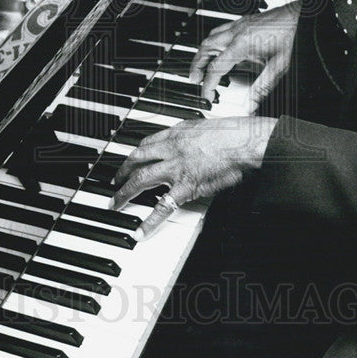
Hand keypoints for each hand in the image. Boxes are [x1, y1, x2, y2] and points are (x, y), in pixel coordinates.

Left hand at [111, 116, 276, 238]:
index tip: (133, 159)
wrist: (242, 141)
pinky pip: (163, 206)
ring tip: (115, 203)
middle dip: (123, 171)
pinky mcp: (185, 187)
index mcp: (176, 133)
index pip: (148, 143)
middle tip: (115, 181)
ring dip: (125, 192)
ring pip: (141, 179)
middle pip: (137, 159)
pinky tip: (140, 231)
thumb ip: (193, 135)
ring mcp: (175, 168)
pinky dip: (150, 221)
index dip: (137, 153)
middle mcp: (171, 149)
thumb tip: (192, 141)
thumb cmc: (232, 134)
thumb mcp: (206, 127)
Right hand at [188, 1, 301, 106]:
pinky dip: (214, 40)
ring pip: (211, 36)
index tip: (207, 96)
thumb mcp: (279, 66)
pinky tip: (221, 47)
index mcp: (241, 44)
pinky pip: (222, 29)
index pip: (216, 68)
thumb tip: (251, 105)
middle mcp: (236, 32)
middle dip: (196, 65)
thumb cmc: (294, 34)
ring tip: (202, 64)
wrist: (303, 14)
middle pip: (205, 48)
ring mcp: (240, 24)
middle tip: (194, 79)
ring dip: (203, 51)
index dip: (208, 85)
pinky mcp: (246, 20)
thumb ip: (263, 87)